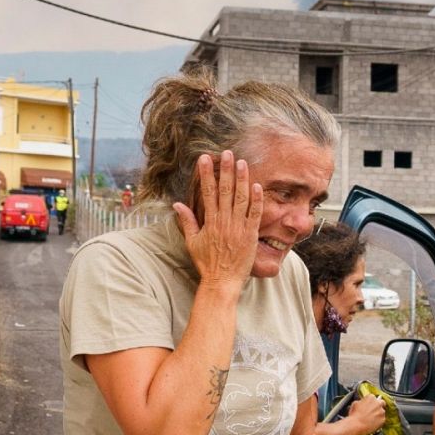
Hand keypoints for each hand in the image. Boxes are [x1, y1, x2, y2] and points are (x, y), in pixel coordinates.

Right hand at [172, 150, 262, 290]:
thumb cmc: (207, 263)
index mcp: (209, 222)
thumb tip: (177, 204)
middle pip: (225, 191)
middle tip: (226, 153)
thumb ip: (187, 221)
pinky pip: (254, 214)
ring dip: (242, 179)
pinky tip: (257, 185)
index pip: (207, 192)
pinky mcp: (250, 235)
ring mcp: (238, 227)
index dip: (206, 174)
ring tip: (242, 162)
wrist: (222, 281)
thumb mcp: (192, 242)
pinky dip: (256, 200)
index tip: (205, 158)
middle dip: (225, 170)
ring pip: (240, 198)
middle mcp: (224, 222)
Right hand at [348, 395, 386, 434]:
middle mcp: (378, 403)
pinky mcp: (383, 419)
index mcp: (371, 397)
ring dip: (378, 414)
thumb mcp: (355, 404)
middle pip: (381, 402)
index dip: (371, 402)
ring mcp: (382, 411)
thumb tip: (363, 402)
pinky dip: (378, 421)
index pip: (374, 397)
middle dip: (378, 406)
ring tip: (371, 419)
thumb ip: (361, 401)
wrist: (356, 425)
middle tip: (373, 410)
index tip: (369, 405)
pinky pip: (382, 419)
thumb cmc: (354, 415)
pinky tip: (372, 423)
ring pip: (382, 412)